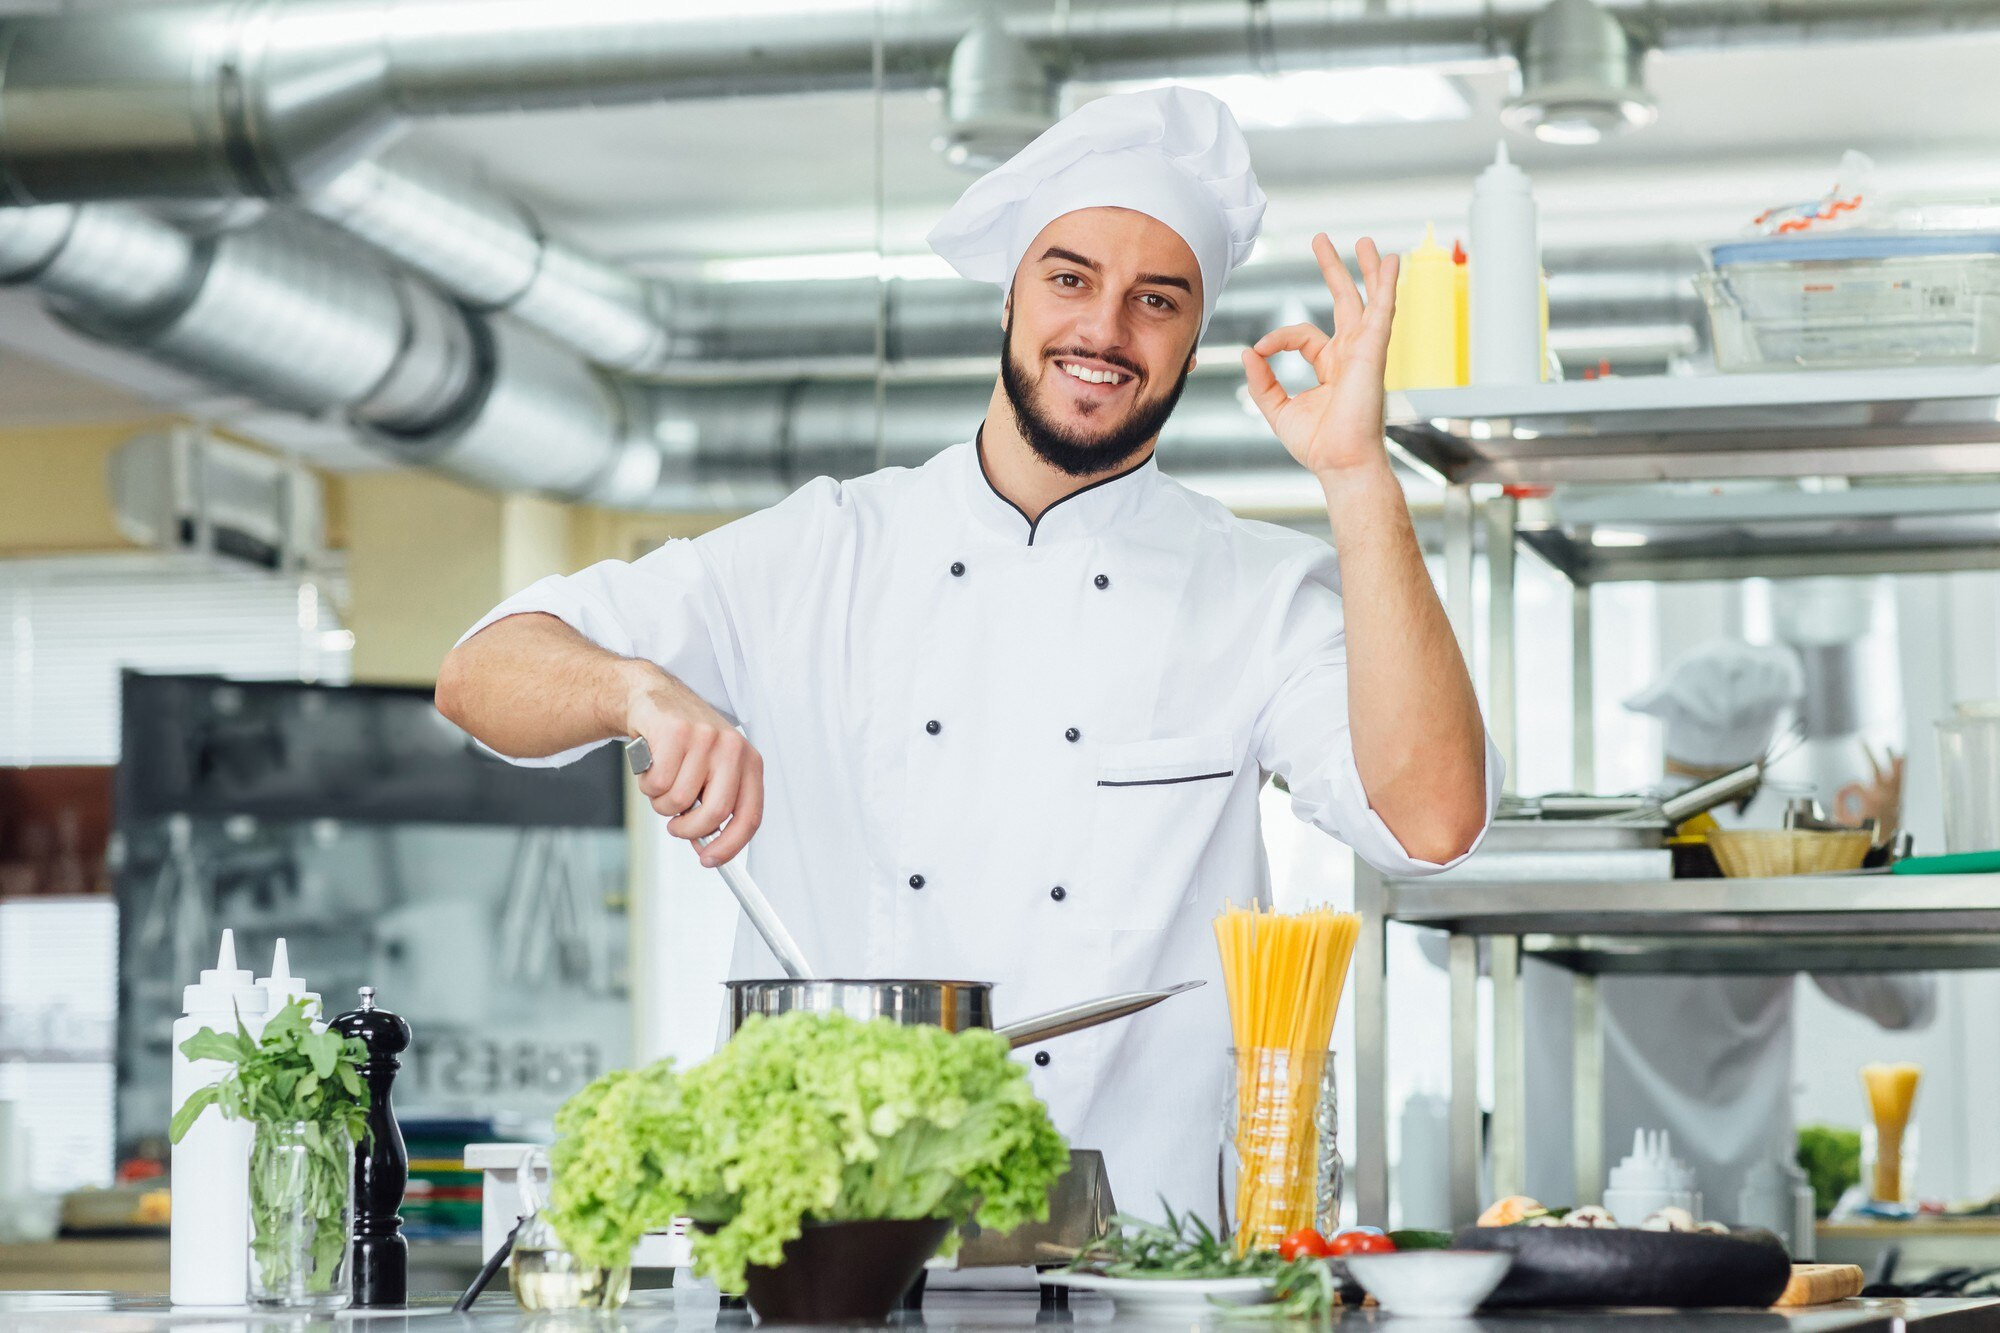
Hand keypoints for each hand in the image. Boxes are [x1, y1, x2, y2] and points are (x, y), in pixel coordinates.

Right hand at [625, 672, 763, 866]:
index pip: (750, 816)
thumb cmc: (685, 742)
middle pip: (716, 813)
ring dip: (661, 803)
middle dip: (689, 829)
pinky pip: (658, 783)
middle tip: (676, 825)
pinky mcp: (676, 733)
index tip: (711, 860)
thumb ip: (713, 806)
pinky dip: (648, 785)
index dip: (730, 846)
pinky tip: (651, 766)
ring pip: (679, 801)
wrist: (656, 699)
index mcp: (749, 763)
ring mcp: (705, 739)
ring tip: (662, 782)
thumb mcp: (710, 772)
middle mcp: (732, 749)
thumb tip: (708, 847)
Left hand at [1241, 234, 1399, 478]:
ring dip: (1368, 269)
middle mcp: (1351, 354)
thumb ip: (1262, 382)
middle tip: (1322, 241)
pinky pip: (1383, 310)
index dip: (1277, 337)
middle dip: (1334, 270)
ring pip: (1368, 300)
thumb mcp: (1279, 410)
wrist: (1341, 462)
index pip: (1303, 334)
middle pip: (1344, 302)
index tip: (1260, 350)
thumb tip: (1249, 352)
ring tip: (1367, 242)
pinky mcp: (1374, 351)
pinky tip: (1391, 262)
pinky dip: (1387, 285)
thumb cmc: (1319, 445)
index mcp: (1331, 366)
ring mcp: (1365, 350)